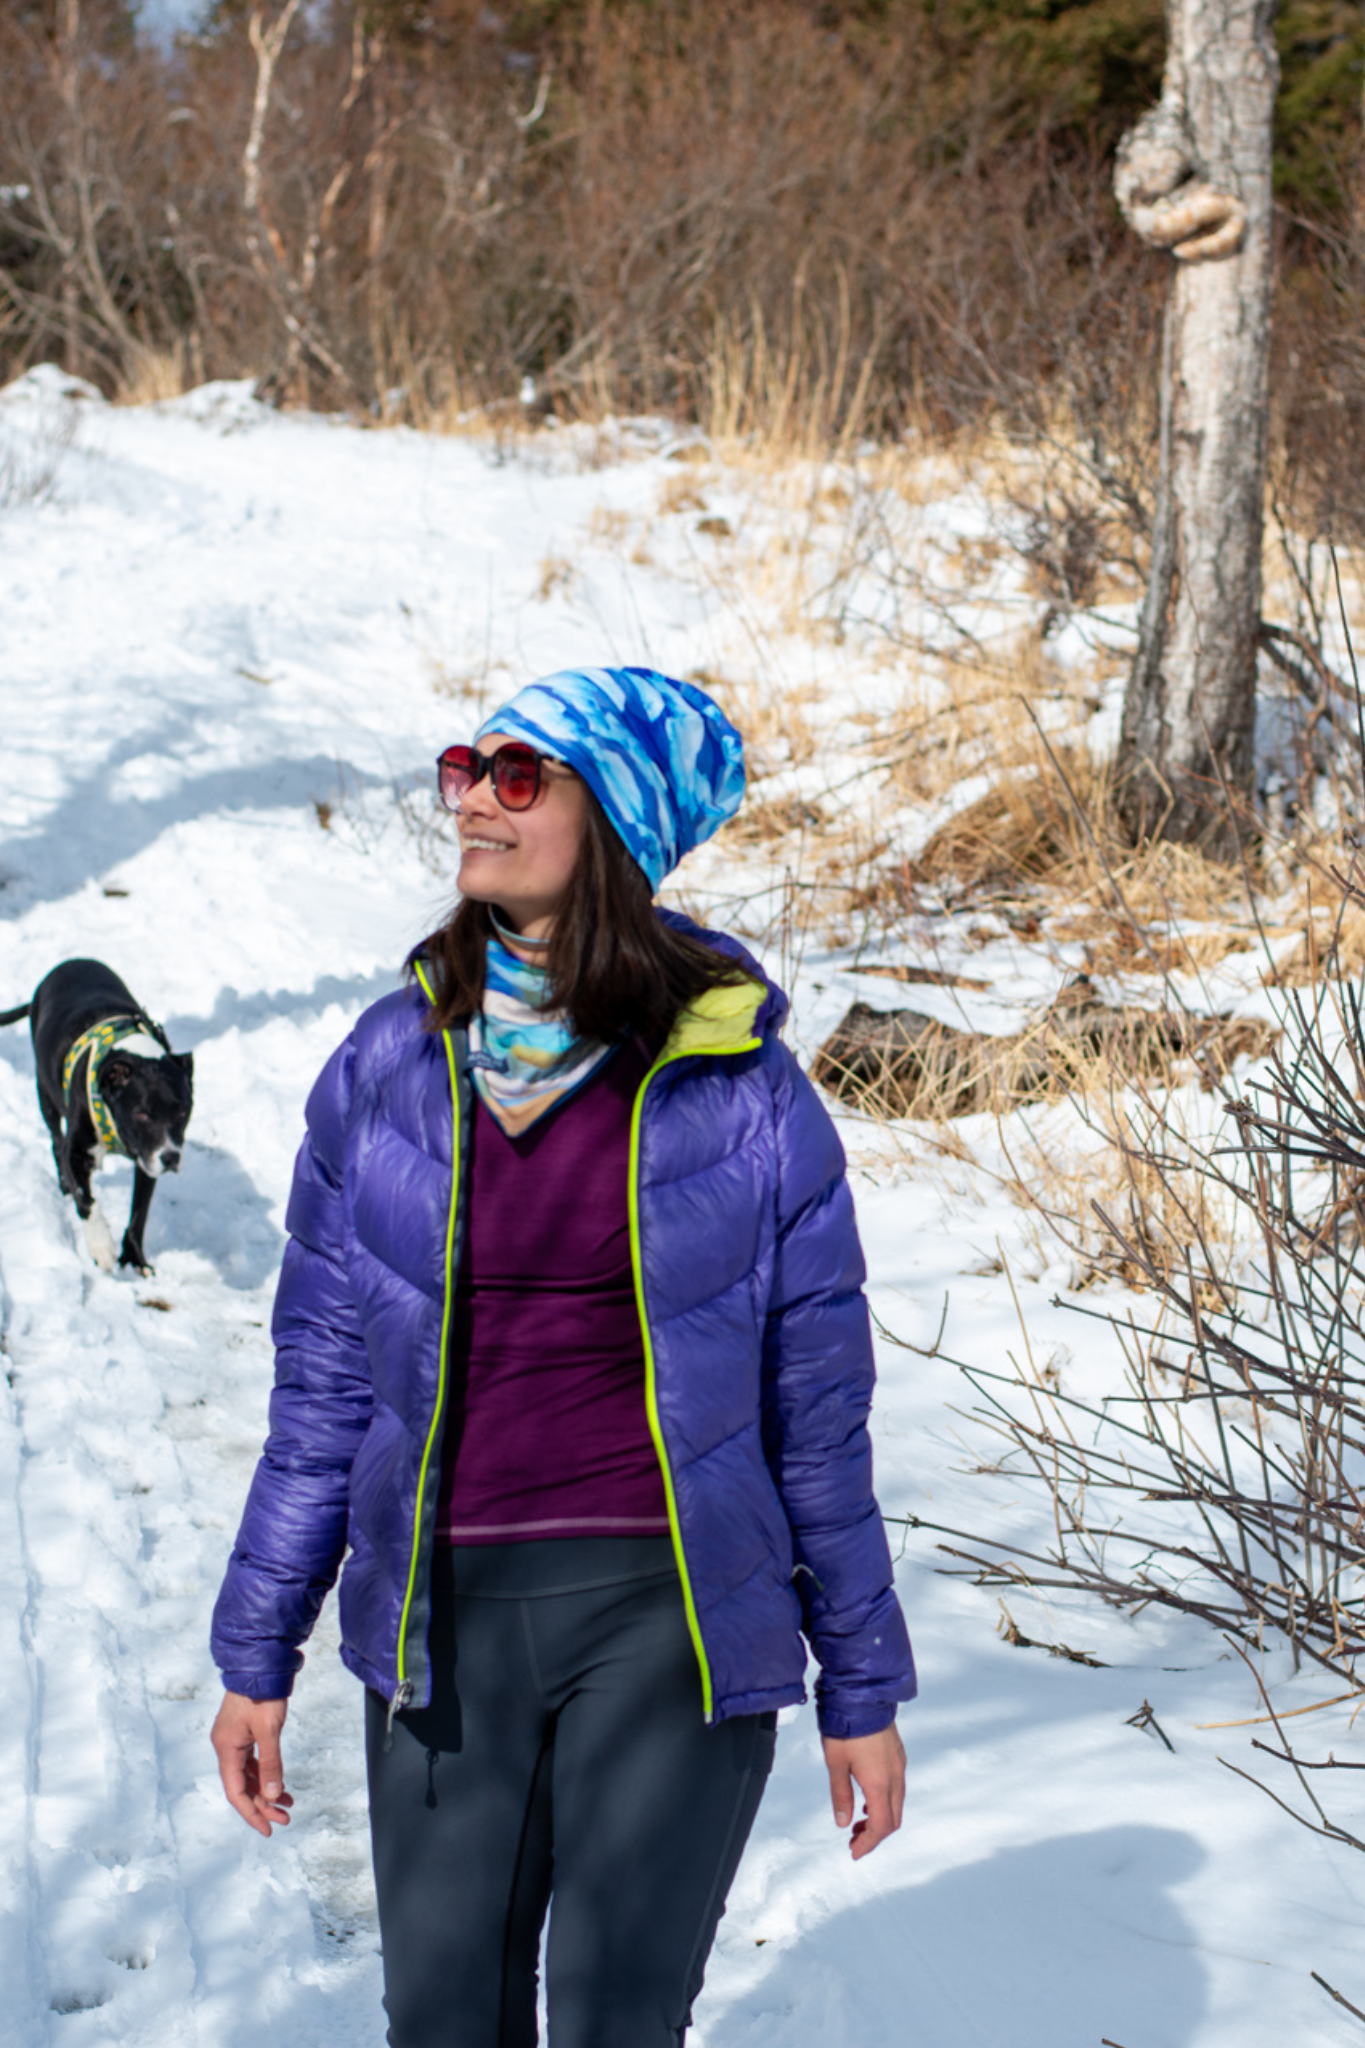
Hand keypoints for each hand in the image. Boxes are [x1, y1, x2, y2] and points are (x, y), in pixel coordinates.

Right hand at [211, 1691, 292, 1837]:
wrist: (260, 1663)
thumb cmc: (262, 1694)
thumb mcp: (269, 1731)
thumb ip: (270, 1764)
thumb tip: (271, 1795)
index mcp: (226, 1749)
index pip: (236, 1792)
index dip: (251, 1813)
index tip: (267, 1829)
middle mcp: (226, 1747)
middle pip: (242, 1786)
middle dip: (263, 1805)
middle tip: (285, 1819)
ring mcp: (233, 1739)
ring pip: (248, 1775)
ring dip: (266, 1791)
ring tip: (288, 1804)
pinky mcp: (243, 1732)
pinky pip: (252, 1762)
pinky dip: (265, 1774)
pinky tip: (279, 1784)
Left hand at [822, 1722, 905, 1860]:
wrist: (863, 1695)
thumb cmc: (847, 1726)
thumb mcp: (836, 1763)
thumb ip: (841, 1795)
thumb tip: (843, 1822)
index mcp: (879, 1783)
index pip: (880, 1826)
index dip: (868, 1844)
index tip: (854, 1852)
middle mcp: (895, 1776)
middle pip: (892, 1819)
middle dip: (874, 1835)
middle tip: (854, 1841)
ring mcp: (899, 1765)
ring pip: (896, 1804)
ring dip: (879, 1818)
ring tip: (858, 1822)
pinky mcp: (897, 1755)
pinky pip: (897, 1788)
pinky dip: (884, 1802)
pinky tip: (867, 1799)